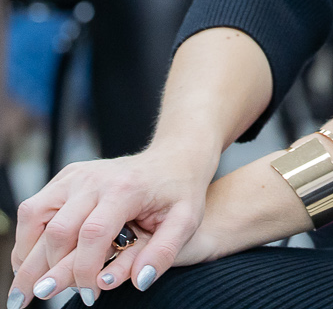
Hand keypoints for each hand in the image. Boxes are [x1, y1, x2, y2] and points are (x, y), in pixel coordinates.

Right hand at [11, 145, 215, 302]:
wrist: (174, 157)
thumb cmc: (180, 192)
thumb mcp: (186, 221)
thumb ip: (164, 252)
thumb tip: (139, 282)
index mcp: (125, 189)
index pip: (92, 235)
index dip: (84, 271)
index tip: (89, 295)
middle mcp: (95, 178)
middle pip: (57, 230)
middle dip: (47, 271)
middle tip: (44, 298)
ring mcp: (76, 175)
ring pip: (34, 217)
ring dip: (27, 255)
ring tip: (26, 287)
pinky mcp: (66, 177)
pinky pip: (33, 209)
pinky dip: (27, 239)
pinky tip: (32, 263)